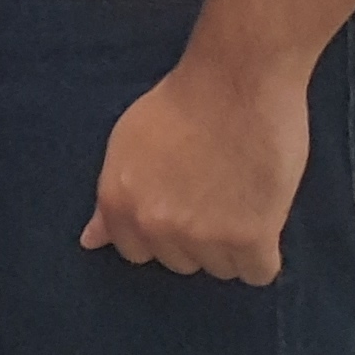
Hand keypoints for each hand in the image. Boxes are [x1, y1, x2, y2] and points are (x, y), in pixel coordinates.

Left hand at [82, 57, 308, 282]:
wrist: (237, 81)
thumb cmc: (182, 102)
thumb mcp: (127, 143)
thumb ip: (111, 199)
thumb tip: (91, 242)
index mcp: (118, 202)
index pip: (136, 252)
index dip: (161, 231)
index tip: (182, 206)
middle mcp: (154, 225)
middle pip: (180, 262)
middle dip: (197, 238)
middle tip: (216, 193)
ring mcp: (202, 235)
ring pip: (221, 269)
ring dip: (233, 245)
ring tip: (242, 199)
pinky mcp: (250, 237)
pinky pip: (258, 273)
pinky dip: (264, 255)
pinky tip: (264, 218)